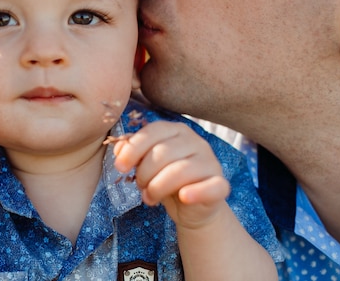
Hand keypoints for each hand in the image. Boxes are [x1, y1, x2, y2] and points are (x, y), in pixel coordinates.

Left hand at [113, 121, 230, 228]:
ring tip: (150, 198)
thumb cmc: (165, 180)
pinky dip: (195, 192)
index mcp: (177, 130)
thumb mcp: (146, 164)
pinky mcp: (221, 185)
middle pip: (162, 153)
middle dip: (144, 173)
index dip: (133, 149)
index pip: (153, 131)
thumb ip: (132, 152)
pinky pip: (210, 187)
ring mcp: (211, 162)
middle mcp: (197, 141)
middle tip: (140, 187)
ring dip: (157, 188)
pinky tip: (183, 197)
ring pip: (179, 171)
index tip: (120, 167)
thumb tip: (118, 149)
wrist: (191, 208)